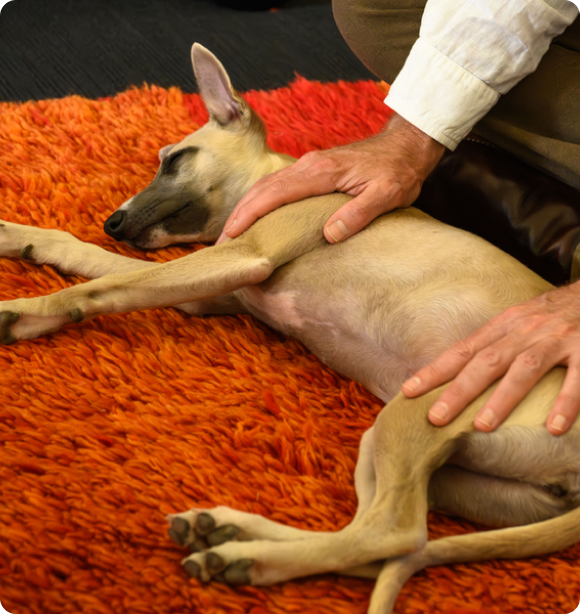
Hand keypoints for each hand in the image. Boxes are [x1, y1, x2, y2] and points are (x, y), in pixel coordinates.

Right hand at [217, 113, 444, 243]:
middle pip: (262, 189)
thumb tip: (329, 234)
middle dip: (239, 215)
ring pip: (267, 186)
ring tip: (233, 234)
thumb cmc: (397, 172)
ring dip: (246, 208)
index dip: (251, 214)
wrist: (405, 146)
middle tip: (223, 243)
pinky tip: (257, 218)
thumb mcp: (386, 196)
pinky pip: (278, 186)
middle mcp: (308, 165)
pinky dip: (261, 202)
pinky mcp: (311, 170)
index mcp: (321, 172)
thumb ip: (358, 213)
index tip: (233, 234)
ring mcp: (308, 166)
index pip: (276, 193)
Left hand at [402, 282, 579, 435]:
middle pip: (486, 361)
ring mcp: (557, 338)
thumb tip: (458, 371)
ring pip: (525, 368)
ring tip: (482, 426)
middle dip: (459, 390)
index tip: (408, 391)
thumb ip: (494, 344)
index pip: (463, 350)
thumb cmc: (553, 312)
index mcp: (504, 325)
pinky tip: (554, 427)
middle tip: (436, 418)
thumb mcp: (519, 320)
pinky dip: (567, 401)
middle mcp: (525, 331)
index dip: (435, 371)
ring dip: (502, 398)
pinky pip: (579, 377)